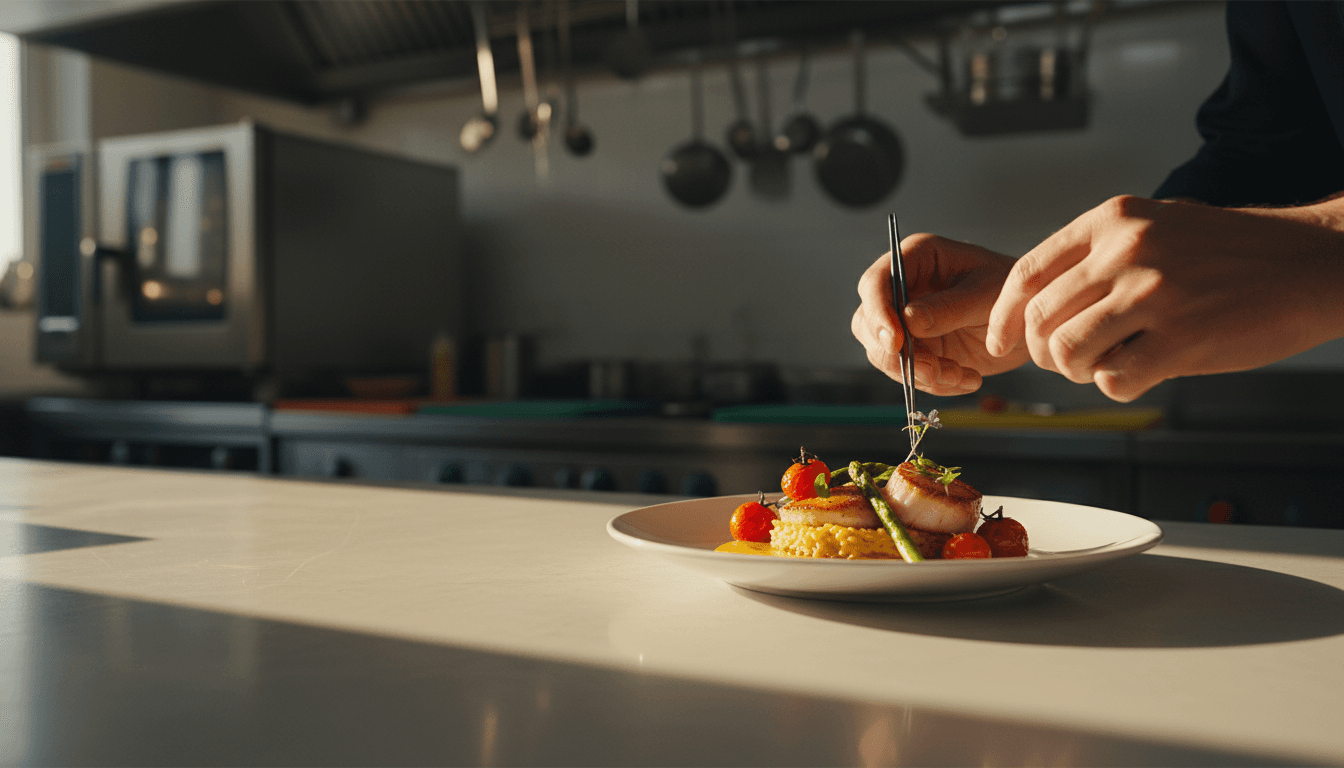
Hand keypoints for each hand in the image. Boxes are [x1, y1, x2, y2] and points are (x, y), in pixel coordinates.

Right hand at [853, 233, 1029, 395]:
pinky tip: (966, 378)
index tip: (894, 341)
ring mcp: (906, 321)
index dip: (878, 312)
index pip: (876, 282)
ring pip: (883, 353)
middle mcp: (905, 288)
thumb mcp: (988, 295)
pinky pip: (907, 373)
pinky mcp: (915, 349)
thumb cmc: (1015, 293)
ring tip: (960, 375)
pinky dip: (933, 383)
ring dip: (918, 372)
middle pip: (868, 322)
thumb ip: (949, 307)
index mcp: (918, 258)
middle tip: (931, 370)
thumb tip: (908, 321)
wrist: (1030, 323)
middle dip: (895, 353)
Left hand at [986, 195, 1343, 401]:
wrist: (1314, 264)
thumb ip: (1098, 257)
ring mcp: (1153, 293)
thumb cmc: (1235, 252)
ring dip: (1079, 372)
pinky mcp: (1181, 338)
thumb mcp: (1159, 226)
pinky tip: (1147, 372)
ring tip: (1112, 364)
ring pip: (1067, 353)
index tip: (999, 343)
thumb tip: (1035, 307)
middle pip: (1040, 321)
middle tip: (1070, 362)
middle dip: (1044, 353)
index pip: (1027, 274)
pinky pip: (1113, 380)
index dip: (1003, 317)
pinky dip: (1119, 386)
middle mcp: (1125, 250)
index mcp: (1112, 220)